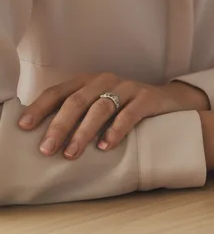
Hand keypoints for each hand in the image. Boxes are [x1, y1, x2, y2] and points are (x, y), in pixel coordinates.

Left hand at [18, 73, 209, 158]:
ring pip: (101, 107)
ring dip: (83, 132)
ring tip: (72, 153)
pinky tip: (105, 146)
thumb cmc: (125, 107)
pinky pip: (129, 113)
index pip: (58, 91)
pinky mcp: (147, 97)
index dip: (40, 108)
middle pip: (77, 100)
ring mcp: (128, 87)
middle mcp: (106, 80)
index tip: (24, 127)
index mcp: (88, 81)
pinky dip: (115, 130)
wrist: (169, 102)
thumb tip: (43, 137)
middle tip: (47, 149)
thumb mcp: (98, 105)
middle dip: (59, 126)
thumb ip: (76, 114)